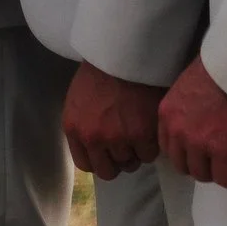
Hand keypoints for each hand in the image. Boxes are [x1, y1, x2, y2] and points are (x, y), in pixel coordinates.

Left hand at [64, 60, 166, 178]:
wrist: (123, 54)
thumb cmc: (101, 72)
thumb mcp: (78, 101)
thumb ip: (83, 126)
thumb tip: (95, 149)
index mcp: (74, 129)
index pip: (86, 164)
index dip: (100, 161)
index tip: (110, 155)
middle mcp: (93, 138)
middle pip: (108, 171)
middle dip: (119, 161)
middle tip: (128, 146)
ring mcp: (117, 139)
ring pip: (131, 163)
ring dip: (136, 151)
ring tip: (139, 129)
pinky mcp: (141, 136)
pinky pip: (149, 155)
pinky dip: (152, 145)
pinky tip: (150, 127)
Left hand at [158, 56, 226, 188]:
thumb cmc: (217, 74)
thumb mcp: (186, 91)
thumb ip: (185, 113)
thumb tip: (197, 127)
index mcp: (166, 115)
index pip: (168, 147)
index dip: (185, 154)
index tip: (200, 153)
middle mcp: (177, 132)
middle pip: (182, 164)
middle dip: (200, 166)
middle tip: (218, 161)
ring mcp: (197, 143)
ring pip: (201, 174)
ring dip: (216, 173)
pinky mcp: (221, 150)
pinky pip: (223, 177)